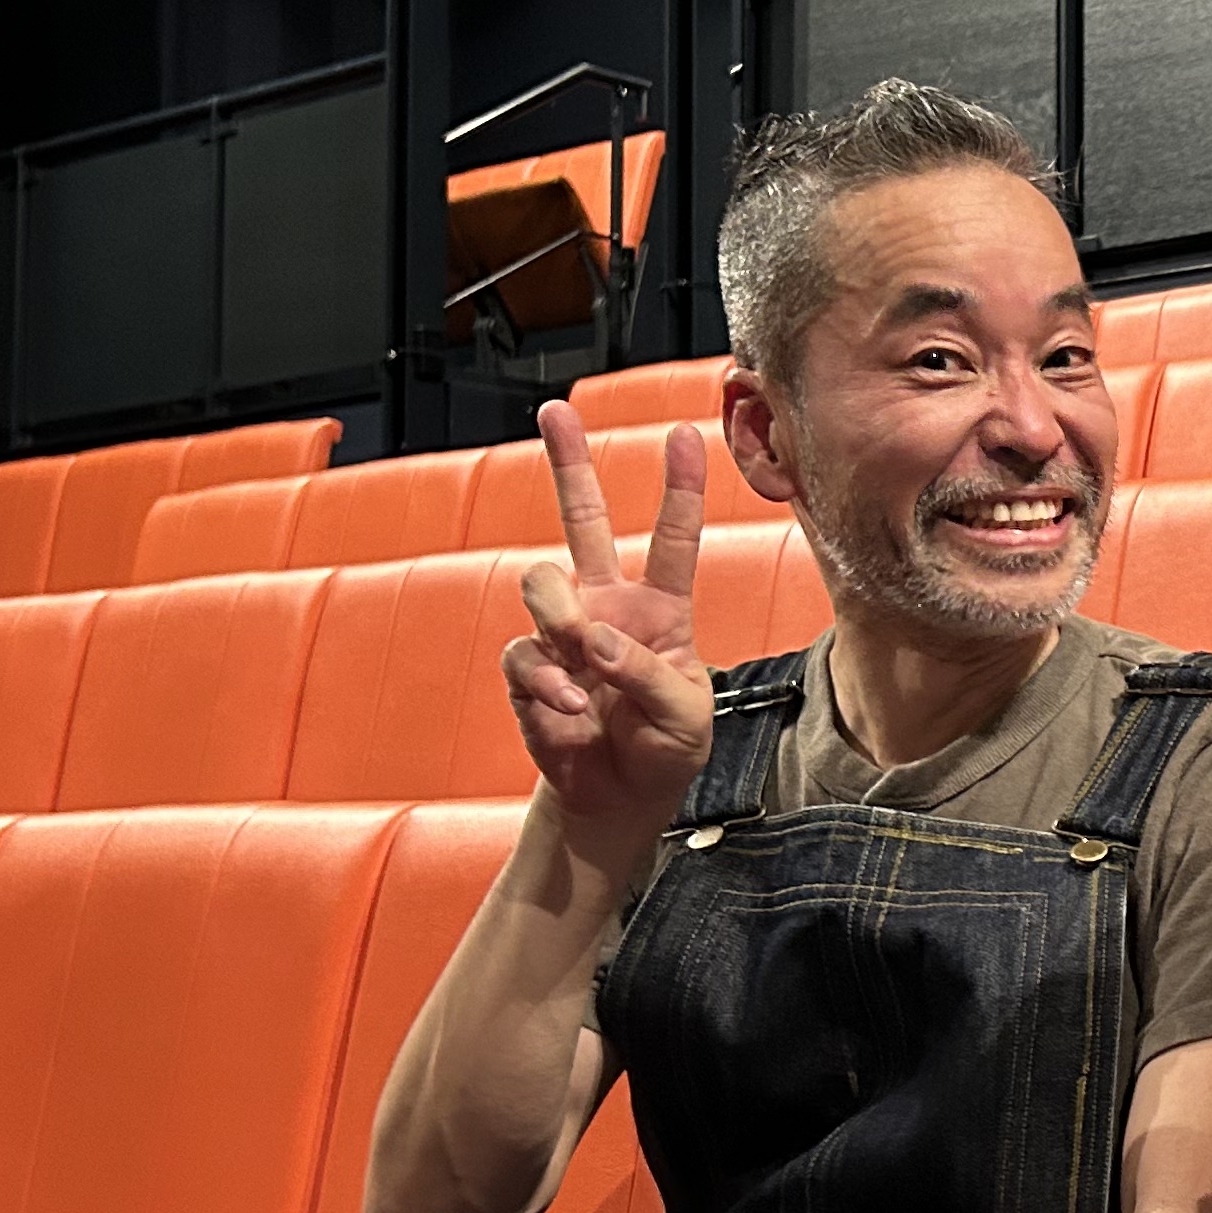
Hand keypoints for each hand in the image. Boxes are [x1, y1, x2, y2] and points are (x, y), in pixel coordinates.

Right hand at [501, 403, 711, 840]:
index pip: (671, 538)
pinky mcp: (530, 670)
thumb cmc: (664, 750)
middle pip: (581, 521)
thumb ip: (649, 673)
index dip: (678, 487)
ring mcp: (564, 635)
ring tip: (582, 660)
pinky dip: (547, 684)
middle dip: (568, 464)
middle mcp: (607, 607)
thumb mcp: (686, 715)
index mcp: (660, 609)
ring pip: (541, 583)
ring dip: (560, 618)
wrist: (619, 799)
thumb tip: (596, 639)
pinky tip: (570, 710)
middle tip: (555, 413)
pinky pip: (525, 655)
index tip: (685, 434)